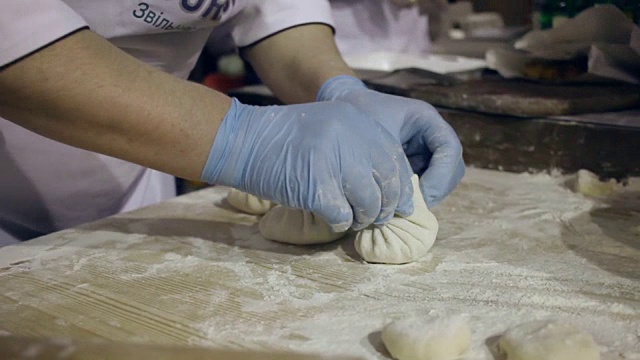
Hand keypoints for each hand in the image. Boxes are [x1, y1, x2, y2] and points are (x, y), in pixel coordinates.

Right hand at [201, 99, 413, 230]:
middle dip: (385, 206)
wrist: (243, 140)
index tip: (399, 203)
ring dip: (363, 217)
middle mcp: (351, 137)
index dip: (401, 186)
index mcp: (357, 122)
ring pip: (369, 202)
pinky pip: (343, 216)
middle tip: (376, 217)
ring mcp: (334, 161)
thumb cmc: (283, 139)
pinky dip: (340, 223)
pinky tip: (332, 218)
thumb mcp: (328, 128)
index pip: (394, 158)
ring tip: (353, 218)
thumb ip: (358, 147)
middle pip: (387, 182)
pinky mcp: (316, 187)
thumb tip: (385, 185)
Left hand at [317, 76, 464, 207]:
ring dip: (429, 195)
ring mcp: (426, 151)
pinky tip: (397, 202)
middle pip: (453, 167)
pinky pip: (427, 184)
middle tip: (414, 206)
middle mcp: (431, 135)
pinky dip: (417, 196)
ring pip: (443, 179)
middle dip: (437, 189)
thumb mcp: (375, 137)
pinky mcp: (416, 164)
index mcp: (426, 119)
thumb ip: (393, 164)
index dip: (441, 174)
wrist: (342, 109)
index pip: (450, 148)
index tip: (422, 194)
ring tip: (404, 206)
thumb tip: (406, 198)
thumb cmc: (358, 118)